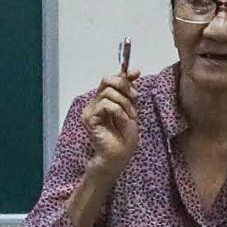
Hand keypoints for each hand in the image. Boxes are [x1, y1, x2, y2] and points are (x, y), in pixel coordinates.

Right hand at [79, 54, 142, 189]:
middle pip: (107, 80)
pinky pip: (106, 105)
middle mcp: (94, 103)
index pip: (110, 79)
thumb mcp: (132, 108)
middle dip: (125, 88)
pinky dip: (119, 111)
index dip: (123, 75)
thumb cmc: (125, 137)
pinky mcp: (89, 118)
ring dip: (124, 103)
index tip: (136, 73)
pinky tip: (123, 121)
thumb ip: (130, 91)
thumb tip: (134, 71)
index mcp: (104, 99)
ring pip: (108, 92)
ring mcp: (90, 110)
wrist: (119, 156)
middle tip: (135, 99)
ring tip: (130, 117)